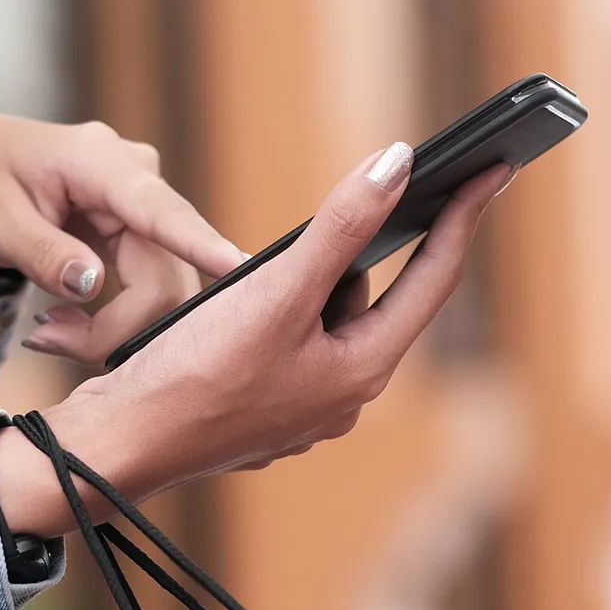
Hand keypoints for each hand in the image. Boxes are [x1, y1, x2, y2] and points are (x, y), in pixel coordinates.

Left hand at [0, 111, 243, 362]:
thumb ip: (43, 253)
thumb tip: (93, 286)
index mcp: (100, 161)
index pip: (160, 210)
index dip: (200, 243)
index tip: (240, 267)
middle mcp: (136, 179)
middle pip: (163, 274)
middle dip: (114, 326)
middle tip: (44, 340)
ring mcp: (139, 208)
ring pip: (159, 290)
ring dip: (108, 329)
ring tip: (44, 333)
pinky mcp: (135, 233)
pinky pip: (144, 288)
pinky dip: (107, 319)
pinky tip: (61, 321)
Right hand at [0, 142, 516, 534]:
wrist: (119, 444)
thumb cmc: (194, 376)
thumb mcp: (275, 291)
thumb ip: (340, 227)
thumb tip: (397, 165)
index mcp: (362, 369)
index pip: (433, 281)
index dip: (462, 218)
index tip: (491, 171)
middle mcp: (343, 396)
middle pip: (378, 301)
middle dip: (370, 250)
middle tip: (370, 195)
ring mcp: (303, 408)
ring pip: (327, 323)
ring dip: (312, 285)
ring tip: (268, 268)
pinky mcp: (263, 409)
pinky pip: (291, 346)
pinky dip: (281, 314)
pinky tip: (238, 308)